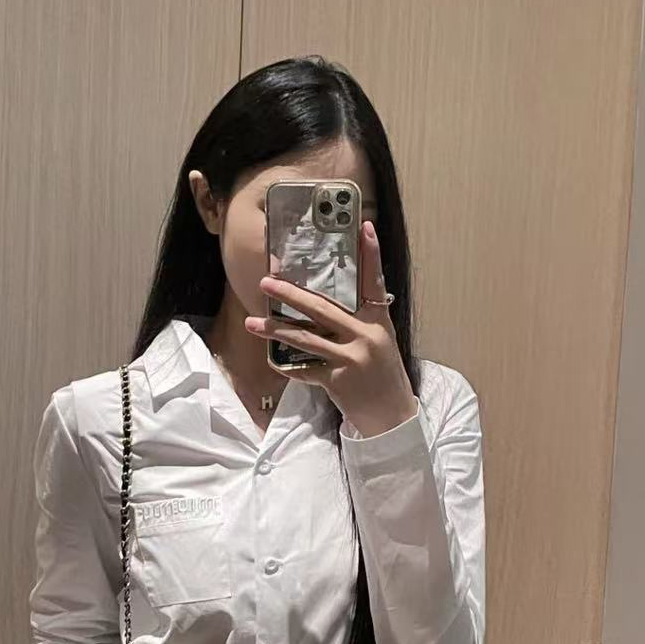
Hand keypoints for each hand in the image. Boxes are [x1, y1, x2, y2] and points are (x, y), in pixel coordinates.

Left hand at [246, 219, 417, 436]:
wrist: (392, 416)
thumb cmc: (382, 376)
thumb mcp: (379, 342)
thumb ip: (358, 322)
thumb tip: (322, 304)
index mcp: (379, 321)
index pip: (375, 281)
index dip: (371, 254)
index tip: (364, 227)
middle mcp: (367, 335)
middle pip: (322, 308)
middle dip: (290, 295)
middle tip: (266, 282)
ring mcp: (352, 358)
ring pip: (305, 338)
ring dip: (275, 330)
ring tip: (252, 322)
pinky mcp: (339, 380)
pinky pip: (305, 369)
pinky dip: (287, 365)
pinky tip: (271, 359)